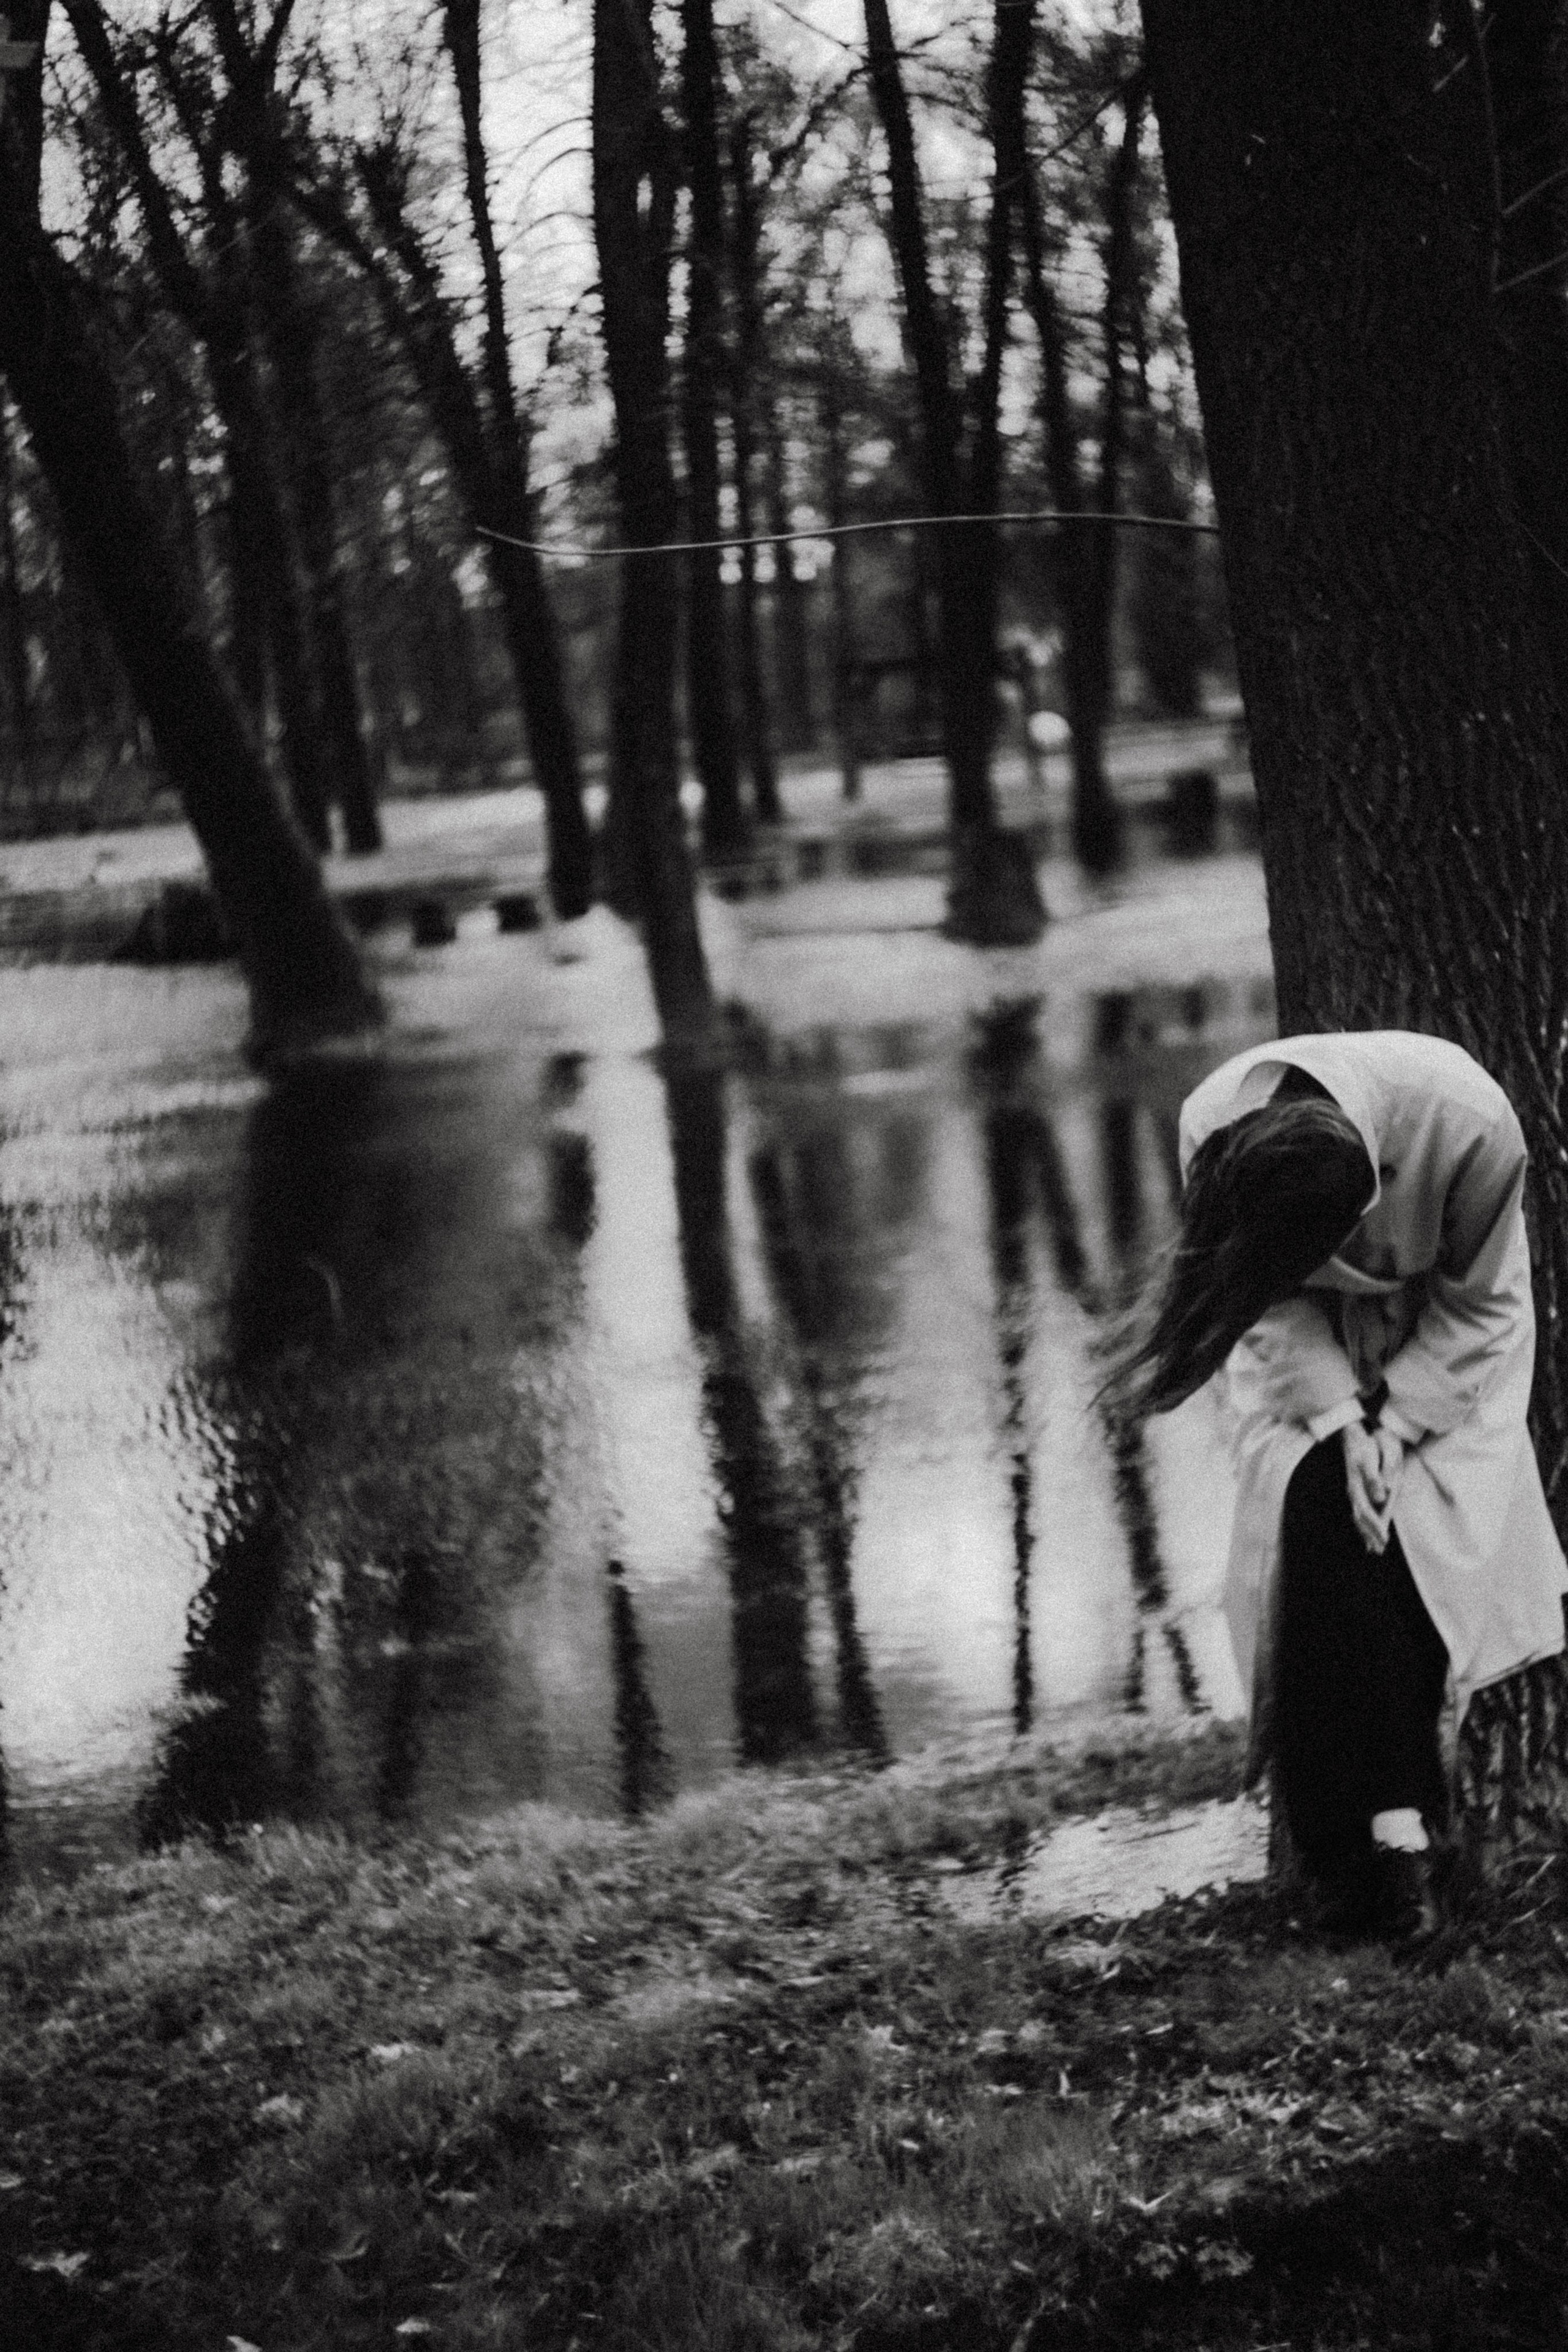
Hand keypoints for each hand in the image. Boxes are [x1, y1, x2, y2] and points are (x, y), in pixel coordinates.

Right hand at [1342, 1422, 1401, 1554]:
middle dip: (1371, 1534)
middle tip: (1379, 1550)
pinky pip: (1357, 1511)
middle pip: (1362, 1517)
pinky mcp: (1354, 1489)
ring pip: (1358, 1516)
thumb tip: (1380, 1496)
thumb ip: (1376, 1476)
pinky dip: (1362, 1524)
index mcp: (1359, 1484)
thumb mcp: (1373, 1455)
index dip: (1376, 1526)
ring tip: (1372, 1548)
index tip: (1384, 1539)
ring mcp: (1352, 1490)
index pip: (1369, 1510)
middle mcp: (1353, 1490)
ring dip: (1365, 1532)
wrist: (1351, 1434)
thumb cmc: (1365, 1443)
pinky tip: (1365, 1530)